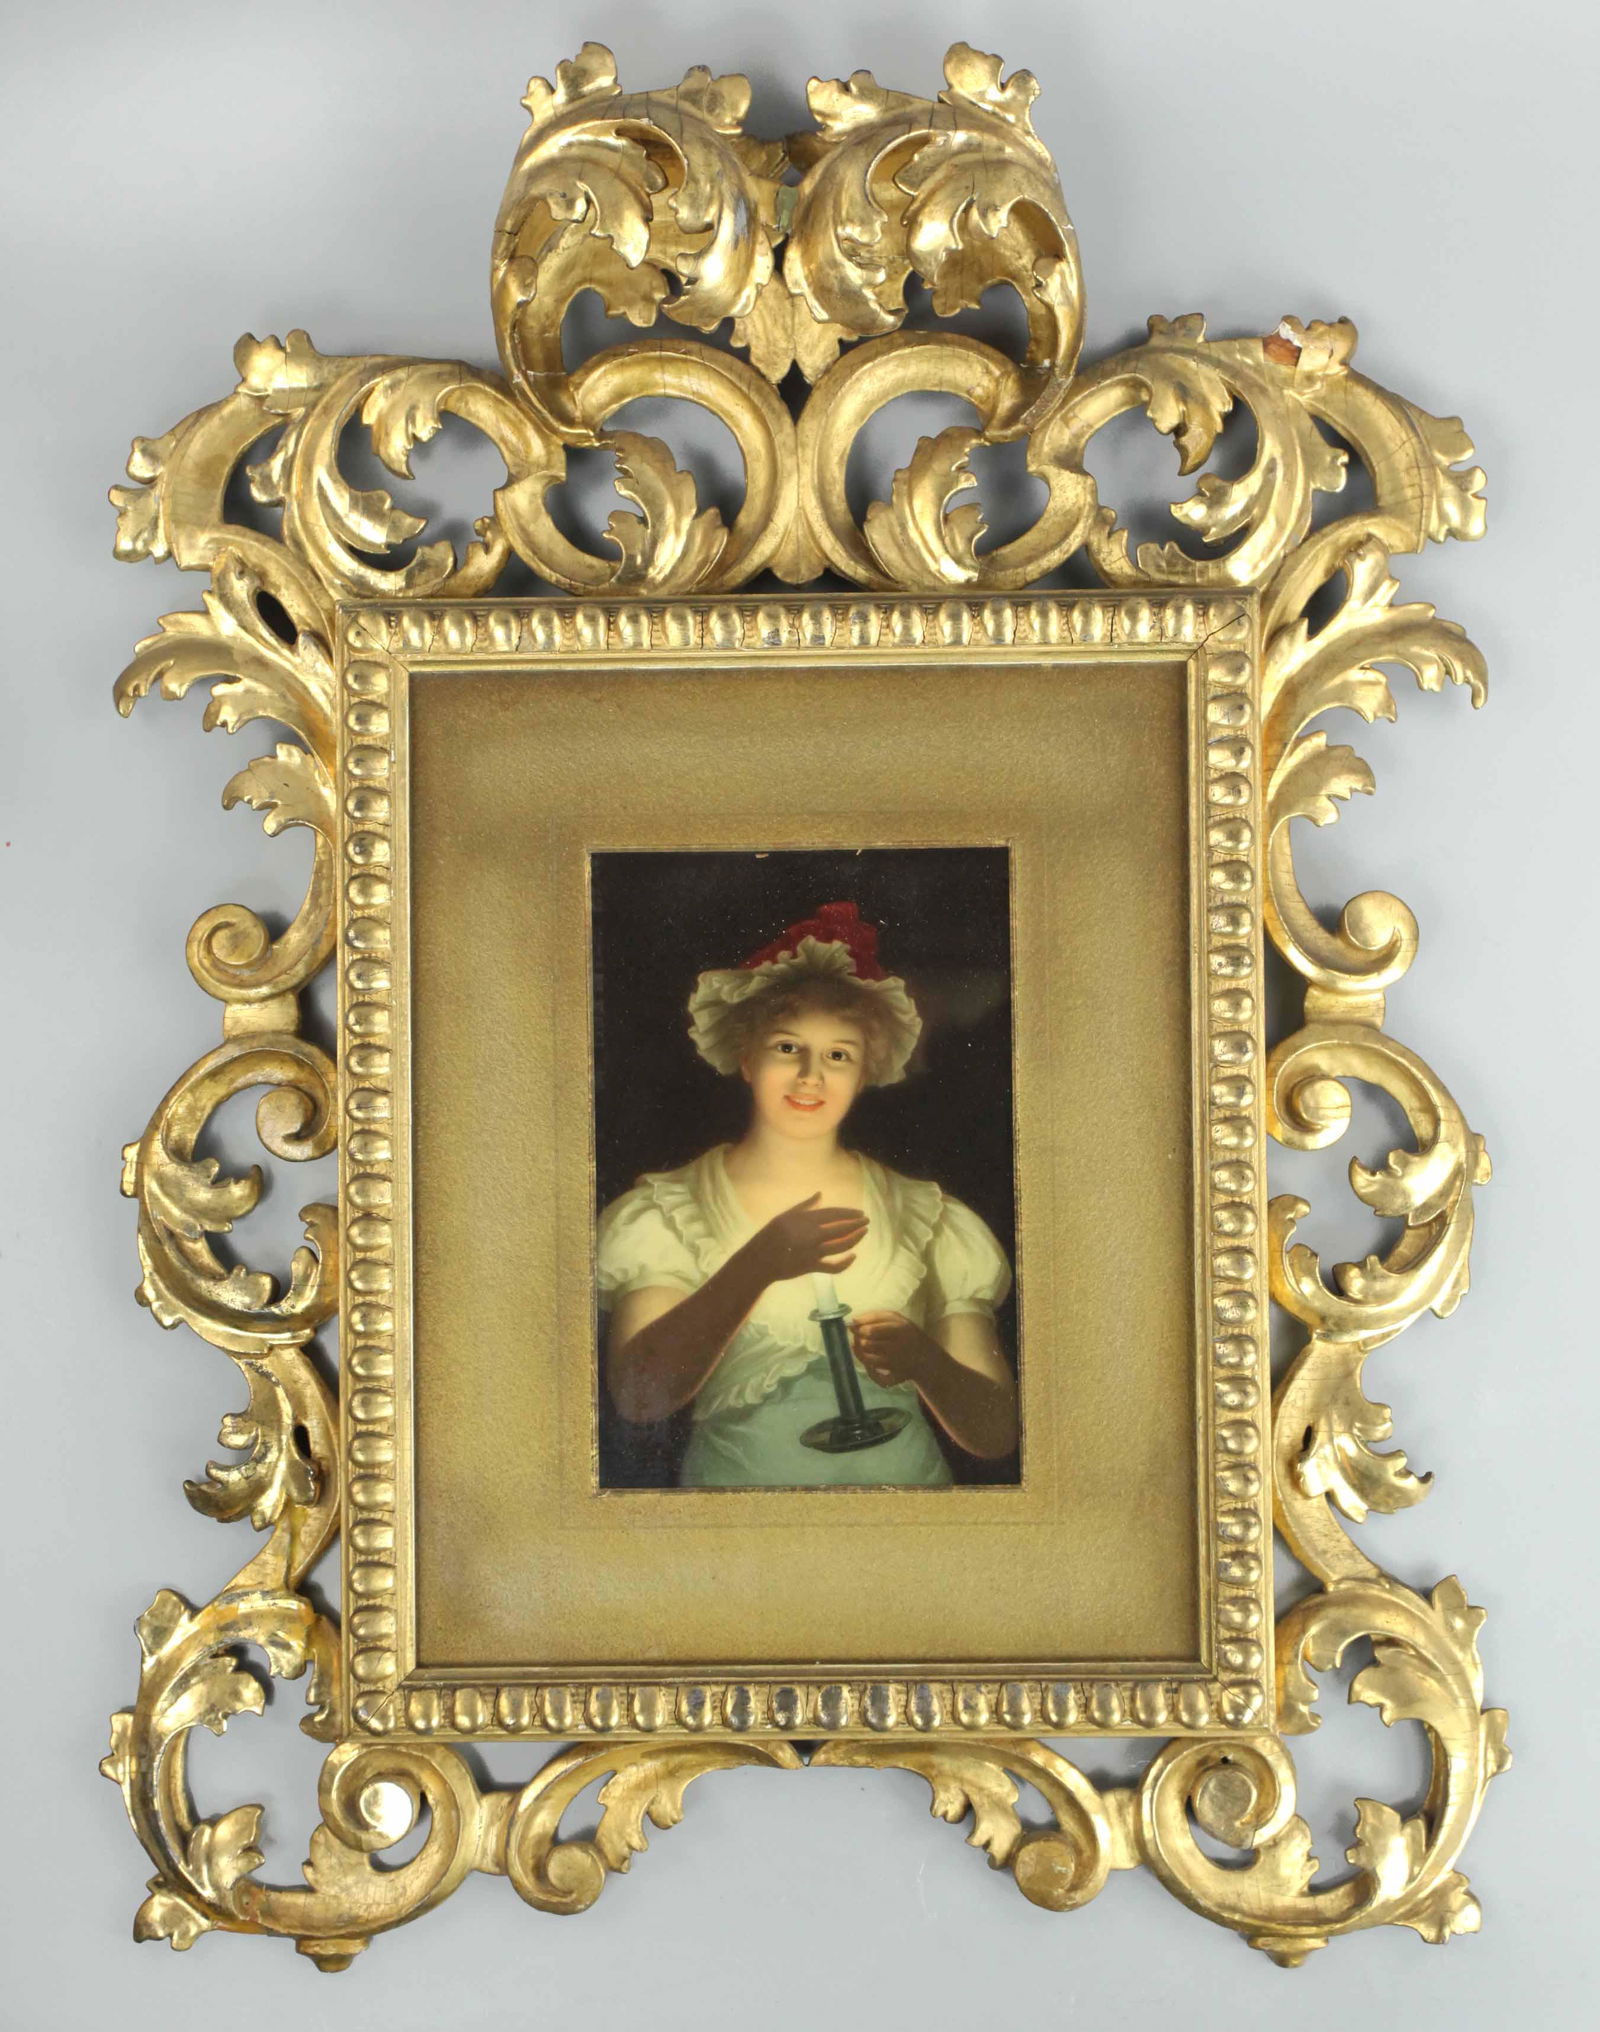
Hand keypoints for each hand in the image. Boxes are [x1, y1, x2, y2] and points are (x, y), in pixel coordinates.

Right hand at [747, 1193, 868, 1284]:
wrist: (761, 1260)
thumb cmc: (771, 1235)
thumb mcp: (785, 1215)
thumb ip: (805, 1205)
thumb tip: (820, 1194)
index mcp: (806, 1220)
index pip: (834, 1214)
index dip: (849, 1213)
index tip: (860, 1213)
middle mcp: (813, 1235)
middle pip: (842, 1229)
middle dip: (857, 1225)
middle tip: (866, 1222)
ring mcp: (814, 1252)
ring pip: (842, 1245)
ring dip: (856, 1239)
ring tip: (864, 1233)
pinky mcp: (813, 1266)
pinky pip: (834, 1267)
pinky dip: (845, 1263)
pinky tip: (853, 1257)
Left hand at [849, 1310, 939, 1387]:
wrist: (925, 1356)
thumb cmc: (906, 1333)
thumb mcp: (895, 1319)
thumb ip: (874, 1316)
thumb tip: (853, 1321)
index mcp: (899, 1330)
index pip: (870, 1331)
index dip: (859, 1329)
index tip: (856, 1328)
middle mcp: (898, 1348)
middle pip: (866, 1344)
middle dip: (858, 1340)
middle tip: (860, 1337)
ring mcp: (895, 1364)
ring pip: (867, 1359)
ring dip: (861, 1352)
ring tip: (864, 1347)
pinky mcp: (894, 1377)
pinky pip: (875, 1376)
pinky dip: (869, 1370)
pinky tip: (871, 1363)